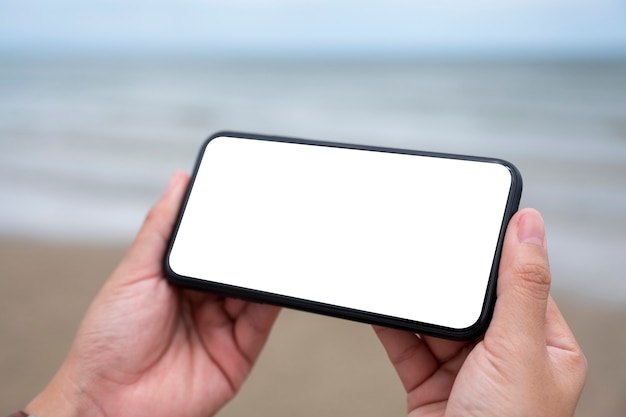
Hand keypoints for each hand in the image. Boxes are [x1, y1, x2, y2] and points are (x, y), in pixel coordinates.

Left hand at [27, 171, 279, 416]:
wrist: (111, 403)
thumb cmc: (109, 340)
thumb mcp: (133, 272)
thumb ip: (161, 228)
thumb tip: (179, 181)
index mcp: (178, 277)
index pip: (211, 242)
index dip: (228, 222)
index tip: (246, 197)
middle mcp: (204, 298)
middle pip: (236, 263)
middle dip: (252, 244)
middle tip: (269, 219)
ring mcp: (223, 324)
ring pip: (254, 287)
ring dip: (265, 268)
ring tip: (276, 245)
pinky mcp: (240, 351)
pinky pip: (263, 318)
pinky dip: (274, 298)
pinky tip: (275, 279)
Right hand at [375, 208, 586, 416]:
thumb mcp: (517, 349)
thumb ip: (521, 287)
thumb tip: (530, 225)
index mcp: (544, 347)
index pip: (520, 284)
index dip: (495, 255)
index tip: (469, 223)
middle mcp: (506, 359)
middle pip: (471, 303)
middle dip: (446, 283)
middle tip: (424, 249)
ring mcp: (466, 373)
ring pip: (436, 324)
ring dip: (416, 305)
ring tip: (397, 275)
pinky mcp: (430, 386)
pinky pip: (409, 346)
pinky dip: (393, 327)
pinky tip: (382, 307)